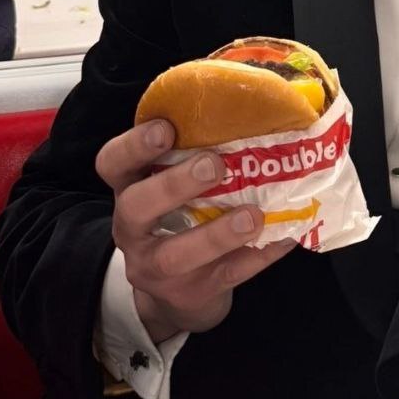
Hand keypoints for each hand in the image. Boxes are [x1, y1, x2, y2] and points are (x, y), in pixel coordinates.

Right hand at [97, 119, 293, 342]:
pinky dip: (259, 256)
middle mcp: (134, 229)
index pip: (113, 163)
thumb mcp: (177, 188)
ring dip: (217, 233)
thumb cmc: (183, 220)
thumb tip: (257, 101)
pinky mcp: (191, 293)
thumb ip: (198, 153)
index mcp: (131, 189)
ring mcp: (157, 267)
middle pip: (136, 206)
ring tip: (253, 216)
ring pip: (177, 254)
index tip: (166, 127)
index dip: (134, 145)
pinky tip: (285, 236)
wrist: (178, 296)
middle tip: (214, 165)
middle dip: (174, 184)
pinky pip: (227, 274)